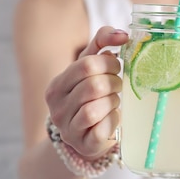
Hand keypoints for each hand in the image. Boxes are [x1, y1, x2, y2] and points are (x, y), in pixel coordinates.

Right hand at [45, 26, 128, 158]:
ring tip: (115, 101)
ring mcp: (67, 128)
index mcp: (57, 85)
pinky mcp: (83, 144)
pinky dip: (113, 120)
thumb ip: (102, 43)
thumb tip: (123, 34)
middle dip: (113, 83)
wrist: (86, 136)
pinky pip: (101, 129)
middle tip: (118, 85)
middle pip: (93, 86)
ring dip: (113, 101)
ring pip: (95, 108)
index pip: (86, 65)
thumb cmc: (90, 97)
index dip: (109, 63)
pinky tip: (113, 117)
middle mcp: (57, 107)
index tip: (117, 67)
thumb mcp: (91, 67)